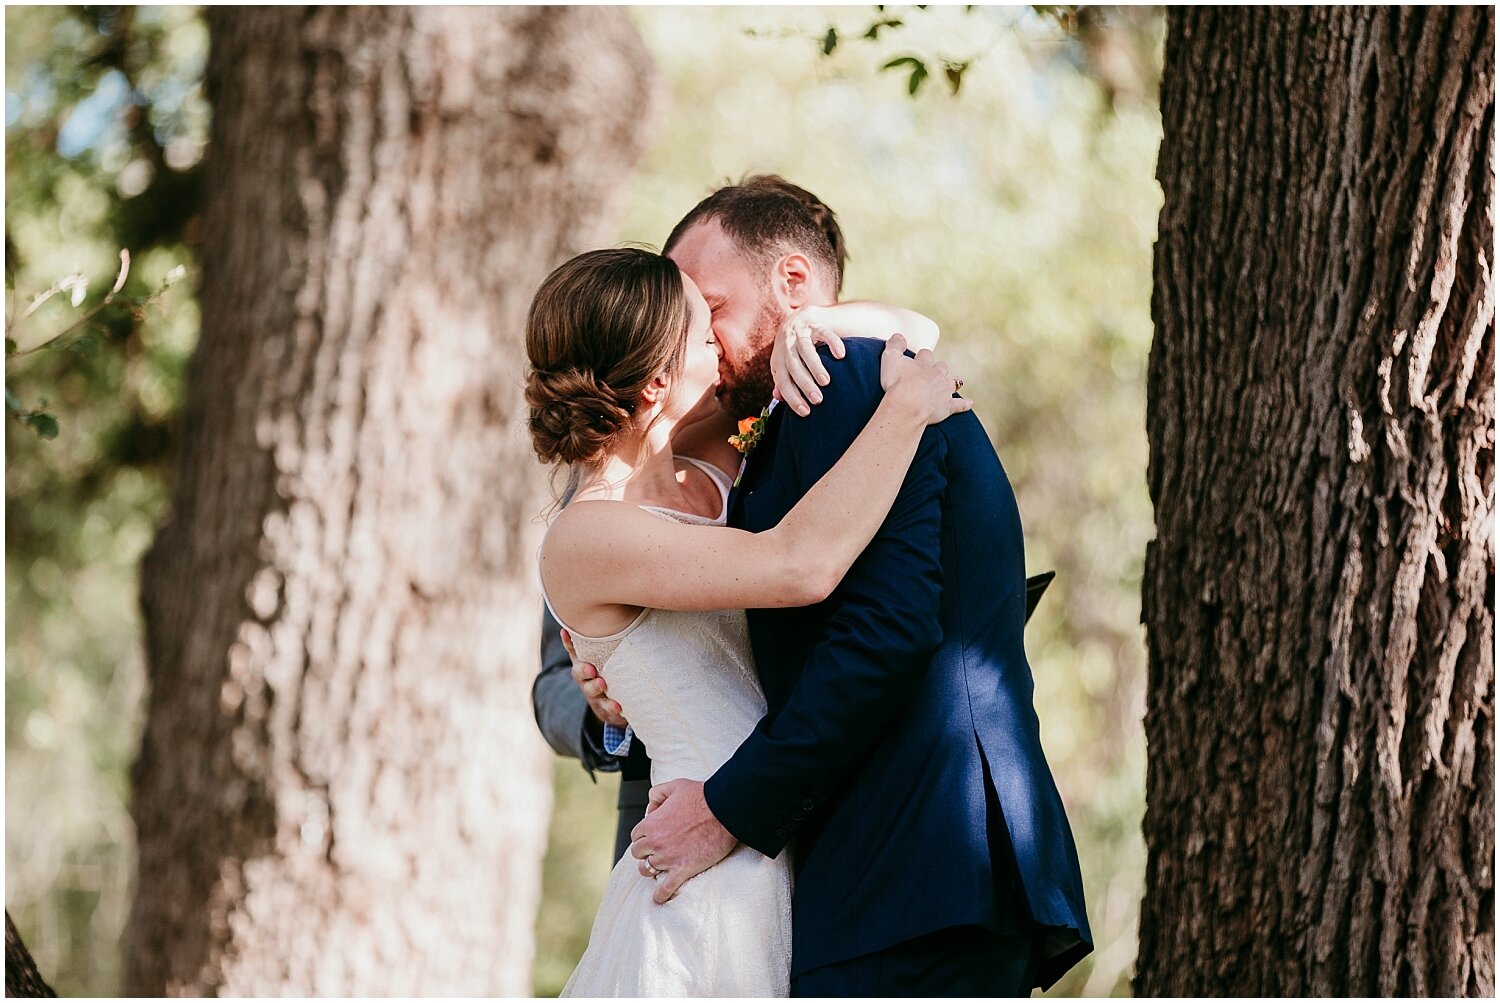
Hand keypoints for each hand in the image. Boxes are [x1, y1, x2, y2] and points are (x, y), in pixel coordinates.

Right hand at [565, 628, 625, 727]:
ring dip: (594, 686)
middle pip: (578, 671)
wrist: (619, 703)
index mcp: (586, 660)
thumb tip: (634, 605)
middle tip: (590, 667)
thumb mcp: (614, 652)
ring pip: (589, 690)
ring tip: (602, 683)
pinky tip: (619, 706)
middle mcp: (586, 676)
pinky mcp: (603, 708)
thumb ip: (619, 634)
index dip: (569, 641)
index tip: (566, 631)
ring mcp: (593, 693)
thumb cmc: (616, 669)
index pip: (575, 649)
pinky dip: (611, 707)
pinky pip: (605, 708)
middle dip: (582, 668)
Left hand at [628, 779, 738, 903]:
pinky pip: (666, 888)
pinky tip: (658, 898)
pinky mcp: (684, 869)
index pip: (636, 835)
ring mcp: (669, 858)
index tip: (651, 835)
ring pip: (647, 870)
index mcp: (652, 823)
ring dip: (650, 869)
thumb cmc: (702, 797)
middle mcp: (656, 842)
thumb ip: (657, 793)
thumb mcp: (675, 785)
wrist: (724, 811)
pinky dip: (660, 895)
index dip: (643, 835)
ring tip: (656, 868)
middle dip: (644, 851)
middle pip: (638, 853)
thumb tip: (650, 807)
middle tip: (654, 850)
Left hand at [771, 306, 845, 417]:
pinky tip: (841, 356)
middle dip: (804, 384)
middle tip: (818, 400)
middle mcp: (787, 343)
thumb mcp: (787, 363)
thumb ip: (784, 378)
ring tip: (826, 382)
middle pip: (793, 365)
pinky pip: (824, 332)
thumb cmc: (796, 348)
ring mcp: (801, 330)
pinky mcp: (816, 321)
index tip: (805, 412)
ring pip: (806, 349)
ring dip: (815, 366)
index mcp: (778, 357)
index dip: (792, 397)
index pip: (782, 379)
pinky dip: (832, 343)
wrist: (804, 316)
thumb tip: (777, 397)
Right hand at [879, 333, 971, 424]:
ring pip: (952, 383)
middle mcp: (936, 375)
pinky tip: (969, 403)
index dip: (922, 356)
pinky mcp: (947, 407)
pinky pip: (959, 405)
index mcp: (923, 364)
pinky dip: (964, 404)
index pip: (925, 355)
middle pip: (941, 367)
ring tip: (950, 383)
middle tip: (931, 372)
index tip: (918, 358)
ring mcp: (943, 391)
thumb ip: (894, 345)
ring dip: (951, 382)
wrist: (907, 406)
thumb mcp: (890, 358)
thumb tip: (898, 336)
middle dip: (937, 368)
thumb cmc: (897, 383)